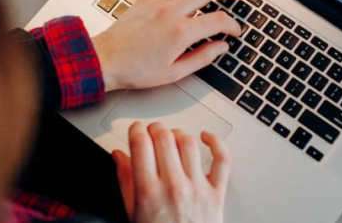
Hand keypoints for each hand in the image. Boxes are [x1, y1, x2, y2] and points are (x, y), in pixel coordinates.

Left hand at [92, 0, 245, 91]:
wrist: (105, 60)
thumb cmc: (134, 70)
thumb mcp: (173, 73)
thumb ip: (202, 58)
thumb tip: (220, 47)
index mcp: (180, 33)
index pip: (218, 20)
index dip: (232, 25)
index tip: (234, 31)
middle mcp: (171, 12)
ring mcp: (158, 2)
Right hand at [112, 122, 230, 222]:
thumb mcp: (132, 213)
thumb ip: (126, 181)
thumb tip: (119, 156)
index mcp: (149, 193)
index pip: (141, 145)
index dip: (136, 129)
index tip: (135, 129)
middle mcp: (174, 187)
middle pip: (164, 138)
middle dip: (155, 129)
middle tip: (151, 132)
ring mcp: (198, 188)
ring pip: (189, 143)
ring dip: (178, 134)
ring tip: (172, 138)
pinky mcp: (217, 193)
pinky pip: (222, 159)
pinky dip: (216, 142)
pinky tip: (206, 137)